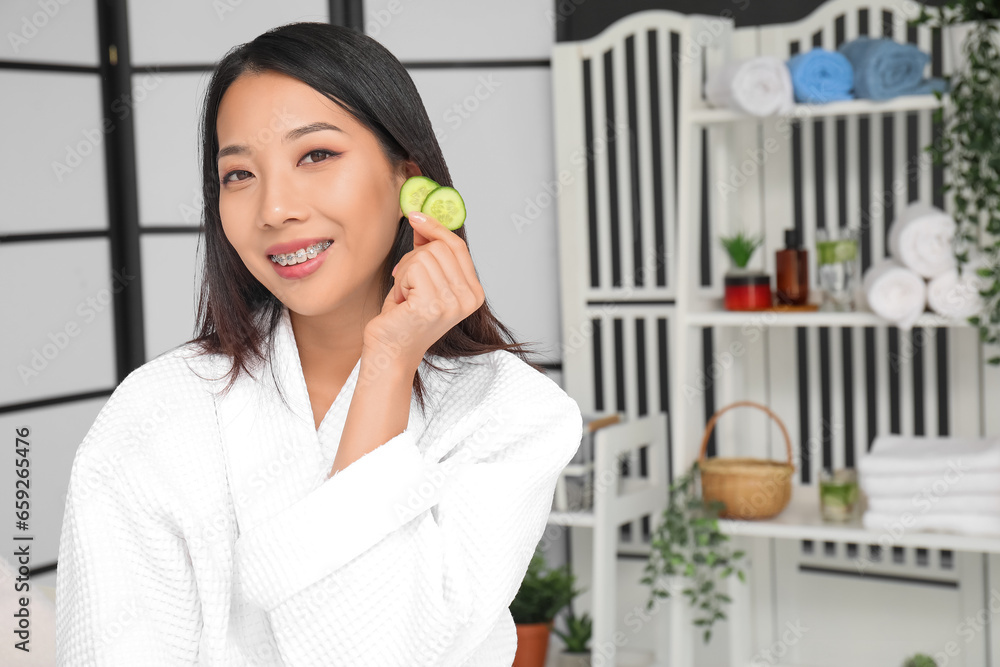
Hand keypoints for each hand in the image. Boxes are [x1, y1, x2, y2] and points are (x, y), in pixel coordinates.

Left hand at [363, 211, 485, 369]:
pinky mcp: (433, 304)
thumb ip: (429, 253)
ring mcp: (453, 302)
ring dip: (405, 272)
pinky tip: (400, 302)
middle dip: (414, 259)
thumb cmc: (403, 319)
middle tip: (405, 284)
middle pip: (439, 248)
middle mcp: (469, 298)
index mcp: (473, 293)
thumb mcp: (423, 281)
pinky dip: (400, 281)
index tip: (415, 216)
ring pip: (424, 256)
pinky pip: (413, 268)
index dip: (435, 228)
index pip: (458, 247)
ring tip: (404, 296)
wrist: (390, 353)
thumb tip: (423, 220)